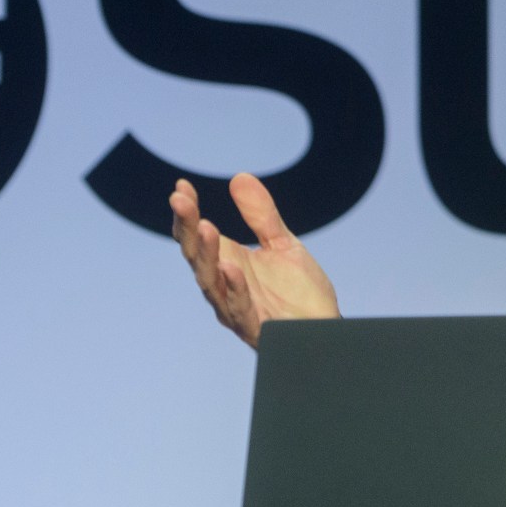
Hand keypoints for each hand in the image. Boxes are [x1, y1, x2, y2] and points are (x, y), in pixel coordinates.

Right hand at [169, 173, 340, 347]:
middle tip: (180, 200)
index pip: (197, 237)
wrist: (325, 329)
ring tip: (204, 226)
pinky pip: (239, 308)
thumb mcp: (282, 244)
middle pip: (196, 257)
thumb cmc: (299, 292)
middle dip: (187, 228)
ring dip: (206, 254)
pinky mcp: (255, 327)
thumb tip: (239, 177)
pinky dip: (233, 288)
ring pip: (211, 282)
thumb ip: (262, 216)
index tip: (182, 186)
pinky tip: (231, 267)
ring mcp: (236, 308)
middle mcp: (224, 286)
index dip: (187, 214)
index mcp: (226, 264)